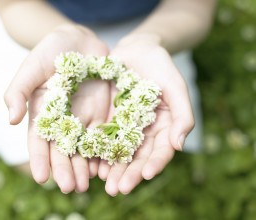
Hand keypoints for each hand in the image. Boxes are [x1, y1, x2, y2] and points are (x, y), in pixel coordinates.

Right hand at [4, 24, 109, 192]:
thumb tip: (11, 120)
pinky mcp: (104, 114)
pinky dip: (106, 151)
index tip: (42, 178)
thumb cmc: (51, 51)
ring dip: (86, 167)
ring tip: (87, 185)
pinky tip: (108, 166)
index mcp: (44, 113)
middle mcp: (64, 121)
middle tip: (70, 188)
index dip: (40, 159)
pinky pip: (106, 135)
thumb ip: (18, 91)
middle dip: (66, 169)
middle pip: (64, 149)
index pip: (39, 140)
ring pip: (85, 148)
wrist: (81, 43)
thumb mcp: (31, 67)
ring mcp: (85, 119)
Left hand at [98, 35, 194, 195]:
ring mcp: (124, 127)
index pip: (161, 150)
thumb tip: (180, 144)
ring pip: (118, 152)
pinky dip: (96, 151)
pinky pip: (101, 137)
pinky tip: (89, 163)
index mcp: (164, 127)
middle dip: (129, 174)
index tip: (147, 174)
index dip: (155, 163)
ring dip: (111, 169)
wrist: (136, 50)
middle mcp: (144, 131)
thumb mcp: (176, 86)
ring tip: (103, 184)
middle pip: (137, 157)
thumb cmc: (160, 65)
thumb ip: (182, 114)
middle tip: (118, 189)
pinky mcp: (107, 119)